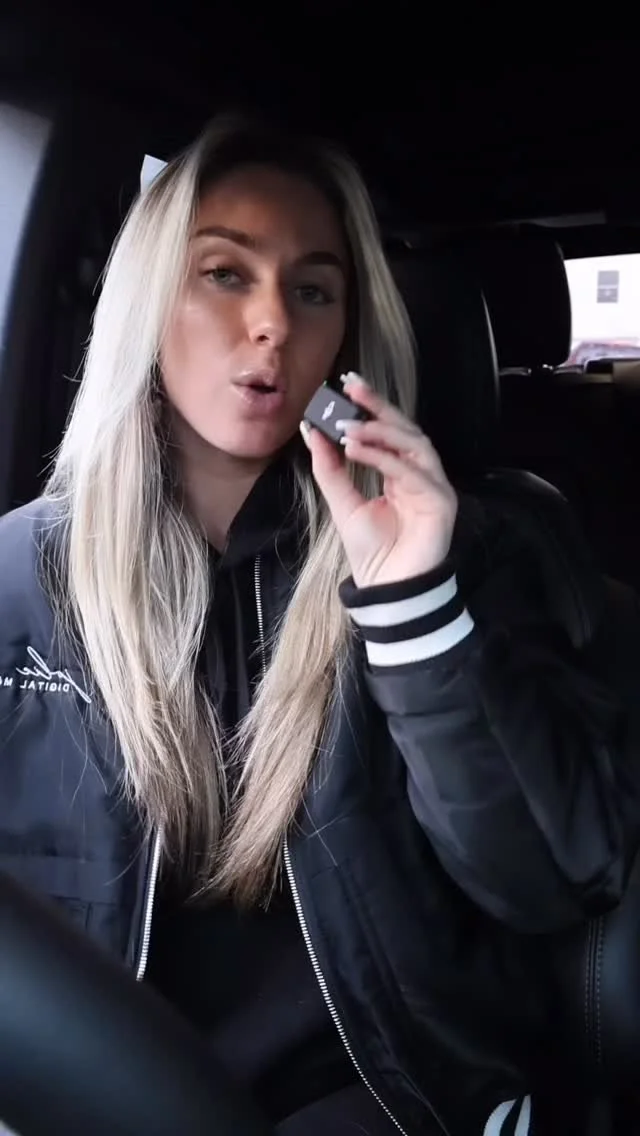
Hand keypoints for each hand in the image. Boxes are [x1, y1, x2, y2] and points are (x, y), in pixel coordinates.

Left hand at [300, 375, 457, 588]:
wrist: (386, 592)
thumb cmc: (372, 553)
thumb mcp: (343, 503)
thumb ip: (330, 468)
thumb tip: (312, 431)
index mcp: (402, 474)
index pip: (390, 431)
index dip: (372, 406)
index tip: (346, 384)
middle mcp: (422, 476)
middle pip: (406, 430)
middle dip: (378, 406)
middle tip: (351, 387)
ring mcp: (435, 488)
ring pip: (414, 445)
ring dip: (380, 431)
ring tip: (348, 424)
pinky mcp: (441, 503)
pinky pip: (412, 473)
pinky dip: (384, 458)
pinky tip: (358, 449)